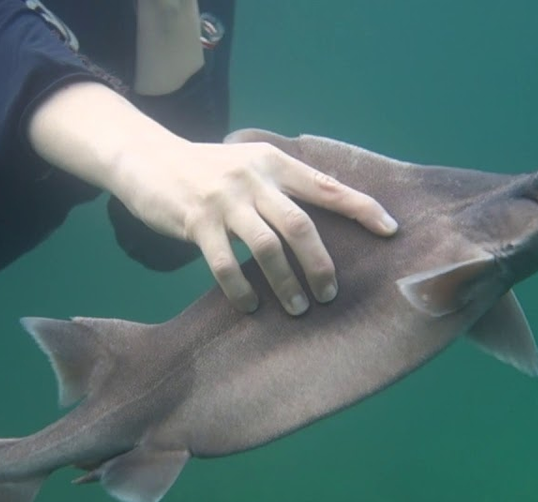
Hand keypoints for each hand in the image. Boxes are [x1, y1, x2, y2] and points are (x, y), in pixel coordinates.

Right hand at [111, 138, 398, 313]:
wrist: (146, 158)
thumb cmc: (206, 171)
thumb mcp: (249, 165)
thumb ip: (282, 188)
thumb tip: (321, 228)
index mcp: (274, 162)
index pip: (328, 186)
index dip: (362, 208)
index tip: (390, 230)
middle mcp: (253, 177)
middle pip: (300, 225)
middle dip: (320, 264)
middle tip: (331, 295)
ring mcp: (223, 199)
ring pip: (266, 249)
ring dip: (286, 284)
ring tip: (298, 308)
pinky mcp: (196, 221)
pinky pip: (224, 264)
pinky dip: (241, 290)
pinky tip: (250, 306)